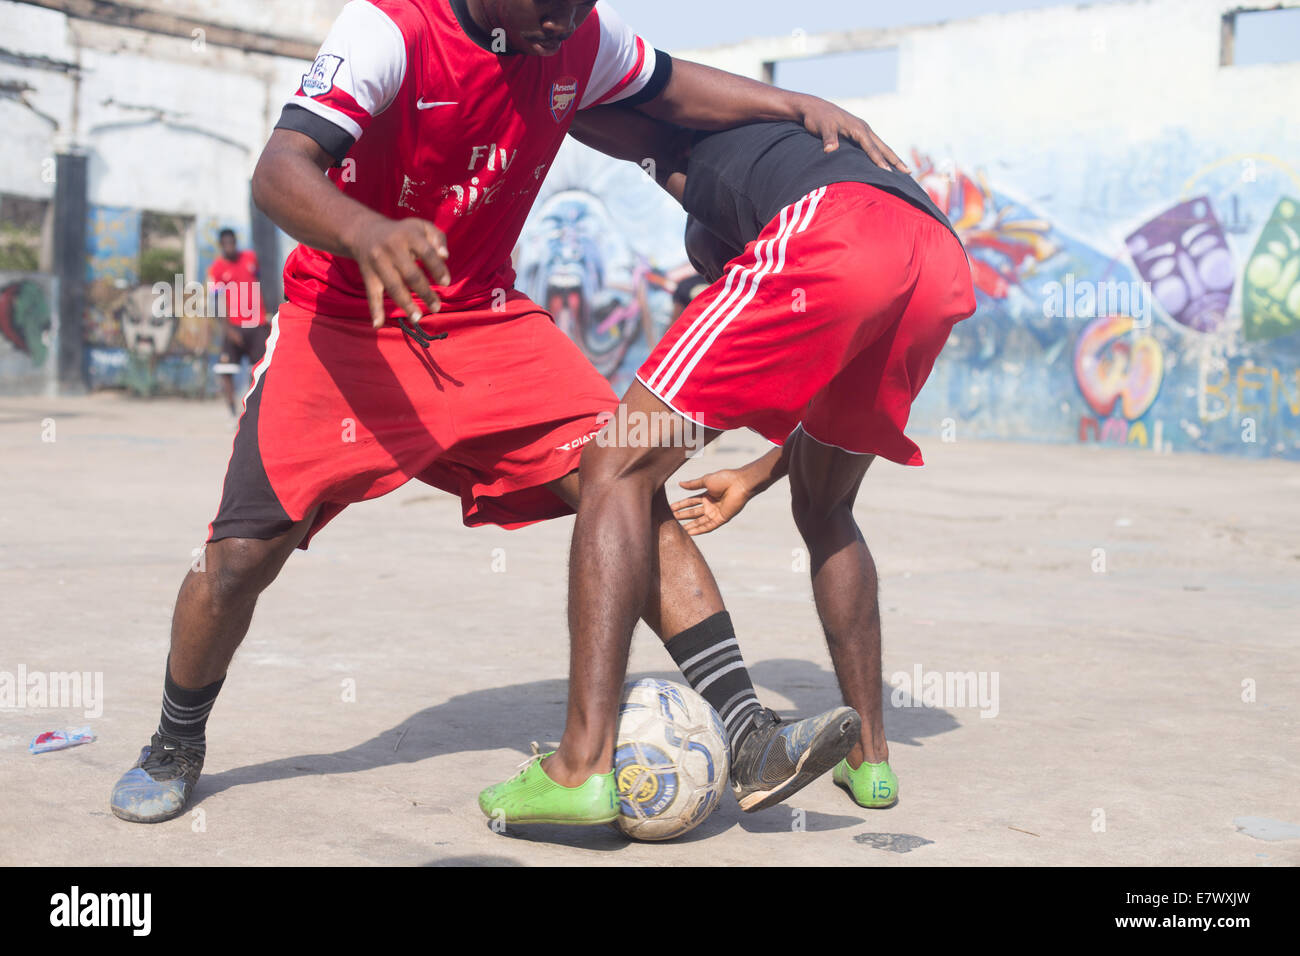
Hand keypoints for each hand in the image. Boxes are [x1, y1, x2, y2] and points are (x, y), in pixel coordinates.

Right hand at [345, 216, 451, 328]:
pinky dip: (374, 310)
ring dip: (406, 304)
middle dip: (425, 293)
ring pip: (393, 286)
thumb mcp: (422, 227)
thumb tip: (445, 256)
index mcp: (408, 235)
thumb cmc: (403, 233)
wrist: (365, 231)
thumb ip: (438, 239)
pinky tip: (378, 324)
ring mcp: (378, 262)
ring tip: (418, 318)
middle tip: (436, 307)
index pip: (427, 253)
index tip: (446, 283)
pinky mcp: (368, 275)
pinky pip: (372, 294)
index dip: (437, 268)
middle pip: (410, 274)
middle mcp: (391, 248)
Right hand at [671, 469, 753, 535]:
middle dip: (682, 516)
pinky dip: (700, 530)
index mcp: (707, 495)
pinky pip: (709, 526)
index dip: (680, 505)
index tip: (670, 508)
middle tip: (670, 520)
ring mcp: (715, 512)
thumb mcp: (706, 480)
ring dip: (689, 525)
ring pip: (700, 521)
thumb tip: (679, 483)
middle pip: (693, 512)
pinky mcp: (721, 518)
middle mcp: (710, 505)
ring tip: (678, 529)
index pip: (690, 501)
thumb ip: (693, 485)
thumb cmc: (725, 479)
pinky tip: (690, 533)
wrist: (740, 483)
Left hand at [795, 94, 909, 171]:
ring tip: (903, 169)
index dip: (879, 161)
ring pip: (881, 146)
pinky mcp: (857, 133)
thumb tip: (830, 149)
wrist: (813, 108)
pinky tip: (885, 162)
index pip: (872, 148)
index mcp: (858, 129)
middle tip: (908, 172)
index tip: (887, 173)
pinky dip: (882, 154)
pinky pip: (874, 146)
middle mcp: (864, 129)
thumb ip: (828, 138)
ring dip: (892, 157)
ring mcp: (862, 131)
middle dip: (895, 160)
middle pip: (883, 147)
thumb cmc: (818, 118)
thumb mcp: (822, 127)